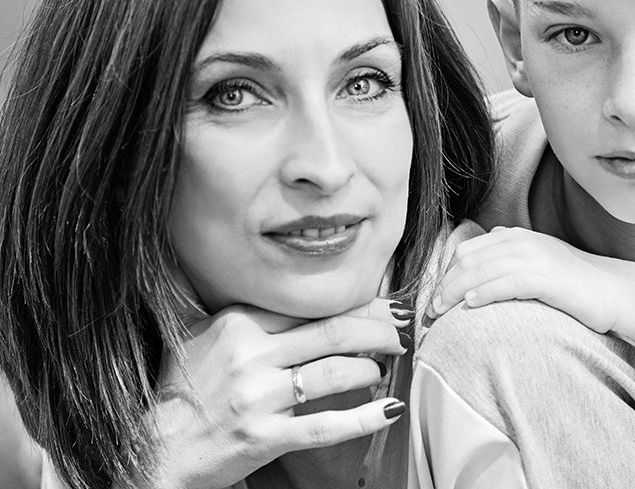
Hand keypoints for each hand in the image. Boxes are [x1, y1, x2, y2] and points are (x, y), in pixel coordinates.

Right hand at [144, 298, 409, 488]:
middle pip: (334, 332)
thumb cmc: (180, 391)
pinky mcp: (265, 436)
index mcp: (238, 323)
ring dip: (371, 368)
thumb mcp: (192, 334)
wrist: (155, 450)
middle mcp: (250, 355)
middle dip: (377, 330)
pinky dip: (363, 417)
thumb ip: (228, 305)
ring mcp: (258, 398)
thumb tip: (237, 263)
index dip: (355, 305)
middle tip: (399, 332)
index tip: (382, 306)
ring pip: (335, 373)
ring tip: (383, 366)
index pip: (311, 307)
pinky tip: (389, 409)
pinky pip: (325, 425)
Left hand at [429, 227, 634, 350]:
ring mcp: (535, 257)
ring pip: (482, 270)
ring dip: (456, 292)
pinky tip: (471, 304)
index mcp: (517, 237)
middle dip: (444, 286)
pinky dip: (485, 291)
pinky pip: (507, 282)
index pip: (466, 251)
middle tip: (430, 312)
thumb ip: (513, 252)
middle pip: (468, 260)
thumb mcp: (540, 260)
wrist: (614, 291)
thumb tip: (489, 242)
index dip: (444, 275)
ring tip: (441, 313)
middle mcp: (522, 242)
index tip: (433, 300)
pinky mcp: (547, 277)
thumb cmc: (574, 283)